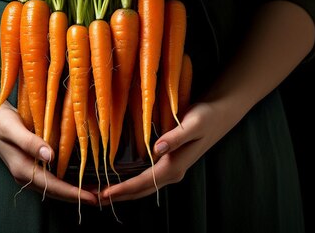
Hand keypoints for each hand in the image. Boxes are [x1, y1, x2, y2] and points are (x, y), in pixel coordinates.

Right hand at [0, 101, 98, 205]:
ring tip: (94, 192)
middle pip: (56, 192)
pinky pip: (52, 179)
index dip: (73, 193)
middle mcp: (26, 175)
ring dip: (73, 192)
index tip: (91, 197)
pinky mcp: (32, 166)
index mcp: (23, 169)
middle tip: (100, 199)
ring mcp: (28, 172)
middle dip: (77, 197)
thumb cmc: (1, 121)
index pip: (53, 186)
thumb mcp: (13, 128)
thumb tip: (50, 156)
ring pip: (54, 188)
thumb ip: (30, 142)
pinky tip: (78, 179)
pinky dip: (66, 182)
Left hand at [100, 96, 245, 201]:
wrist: (220, 115)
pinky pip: (146, 178)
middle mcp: (172, 172)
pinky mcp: (169, 163)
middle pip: (140, 191)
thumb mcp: (193, 123)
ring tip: (101, 193)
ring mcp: (171, 169)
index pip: (143, 183)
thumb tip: (157, 149)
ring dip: (123, 191)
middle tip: (94, 198)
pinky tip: (119, 179)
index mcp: (175, 166)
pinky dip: (131, 183)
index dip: (123, 190)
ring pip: (143, 187)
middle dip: (118, 196)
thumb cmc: (206, 117)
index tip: (104, 194)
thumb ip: (175, 136)